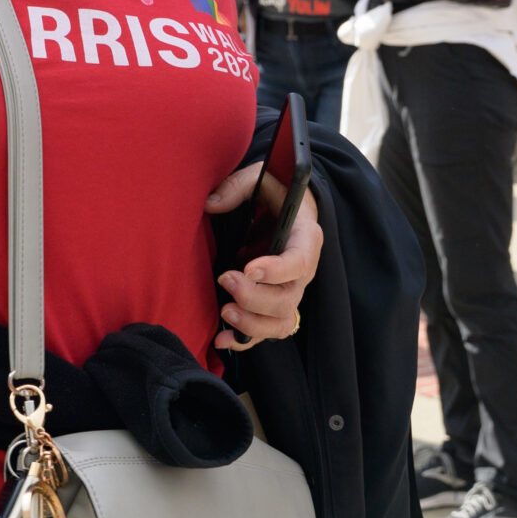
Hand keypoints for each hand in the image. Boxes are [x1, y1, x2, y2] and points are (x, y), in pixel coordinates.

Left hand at [205, 161, 322, 350]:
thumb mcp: (260, 178)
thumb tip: (211, 204)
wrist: (286, 208)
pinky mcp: (275, 305)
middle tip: (226, 280)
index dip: (277, 269)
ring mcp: (290, 291)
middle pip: (288, 298)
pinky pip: (267, 332)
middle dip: (256, 297)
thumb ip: (237, 187)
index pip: (299, 260)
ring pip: (282, 322)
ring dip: (253, 324)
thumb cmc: (275, 191)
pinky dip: (246, 340)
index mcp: (305, 237)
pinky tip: (222, 340)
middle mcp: (303, 270)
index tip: (249, 269)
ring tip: (225, 312)